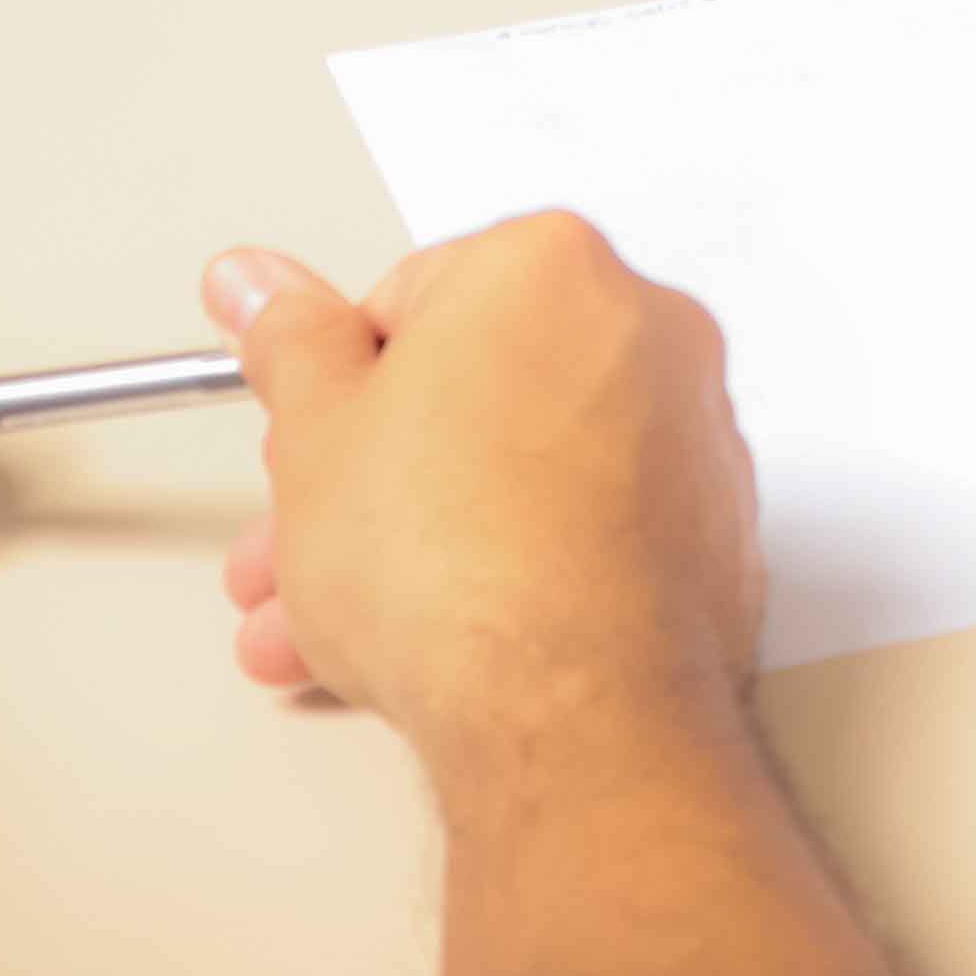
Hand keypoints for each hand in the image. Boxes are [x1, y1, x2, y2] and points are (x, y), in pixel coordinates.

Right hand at [209, 218, 765, 777]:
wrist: (564, 711)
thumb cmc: (455, 564)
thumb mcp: (313, 433)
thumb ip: (287, 343)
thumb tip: (260, 285)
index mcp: (549, 264)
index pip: (409, 299)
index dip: (337, 390)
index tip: (308, 444)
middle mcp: (646, 329)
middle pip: (471, 394)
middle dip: (369, 480)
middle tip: (306, 540)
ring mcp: (694, 434)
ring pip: (523, 473)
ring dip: (420, 540)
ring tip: (335, 623)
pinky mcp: (715, 531)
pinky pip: (586, 531)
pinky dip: (515, 570)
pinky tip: (437, 643)